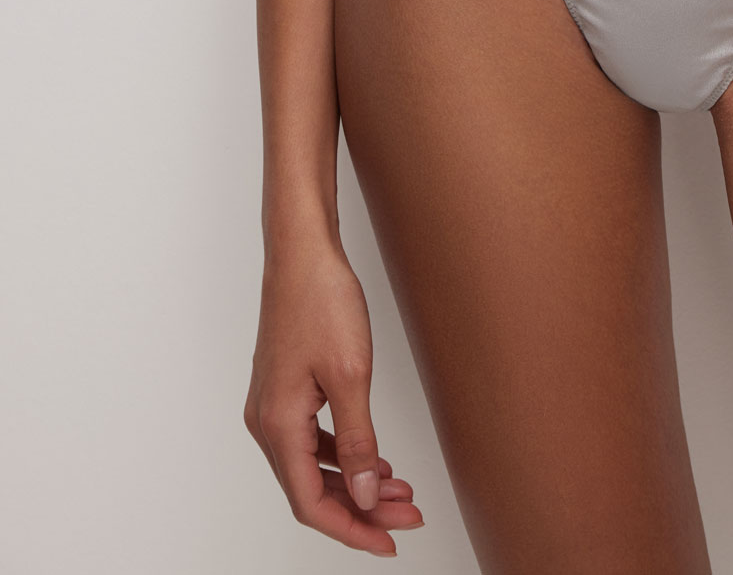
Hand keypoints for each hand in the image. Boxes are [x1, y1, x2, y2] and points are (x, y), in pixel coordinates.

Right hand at [246, 239, 424, 555]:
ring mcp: (273, 406)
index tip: (390, 540)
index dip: (352, 529)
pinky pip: (312, 440)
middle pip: (312, 490)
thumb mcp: (351, 375)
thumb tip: (363, 495)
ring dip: (354, 482)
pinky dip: (343, 454)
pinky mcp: (285, 390)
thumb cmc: (321, 300)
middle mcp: (267, 422)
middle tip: (407, 514)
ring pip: (314, 466)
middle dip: (361, 508)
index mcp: (277, 425)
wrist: (303, 250)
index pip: (312, 503)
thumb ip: (357, 441)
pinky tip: (372, 457)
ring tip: (399, 488)